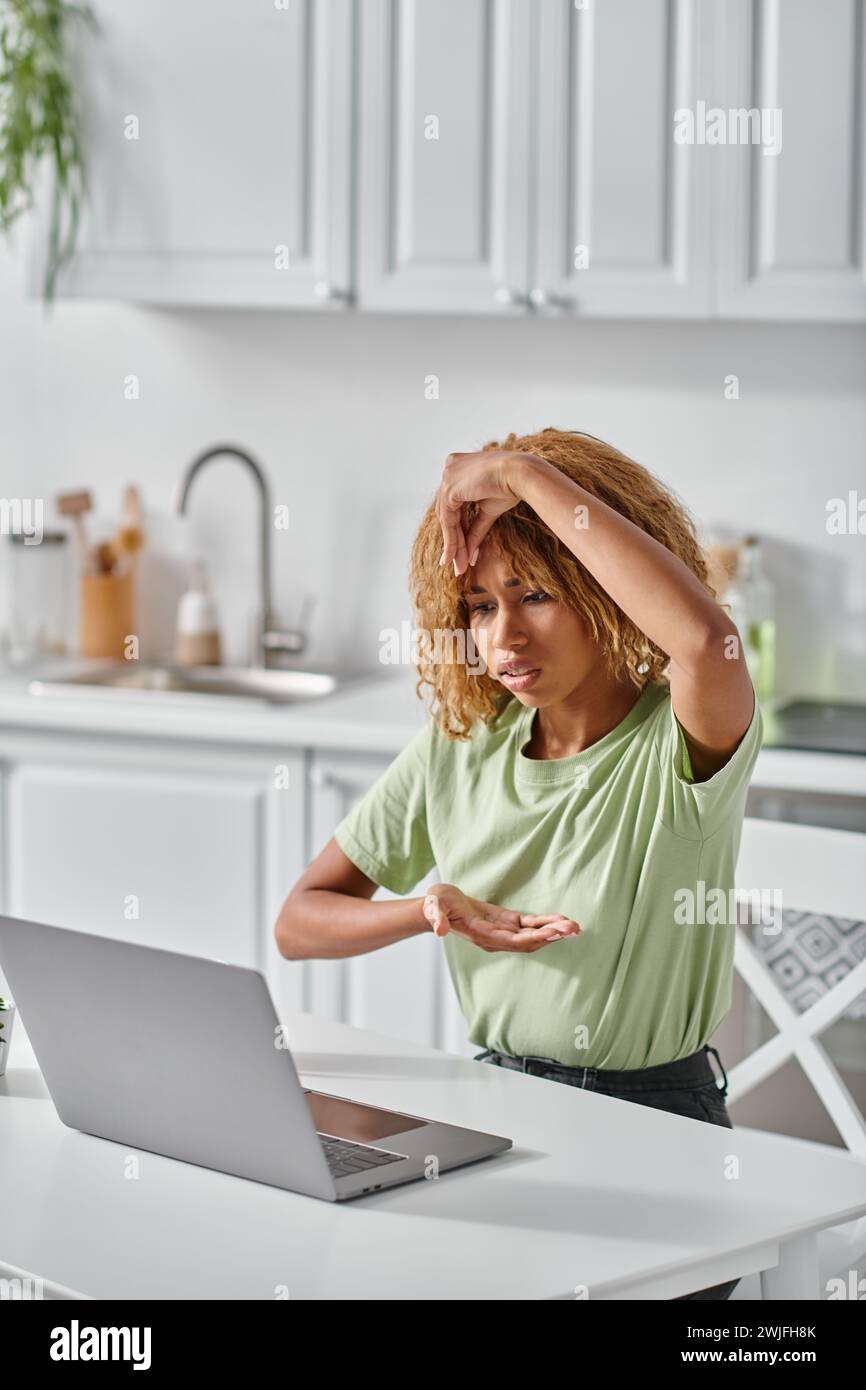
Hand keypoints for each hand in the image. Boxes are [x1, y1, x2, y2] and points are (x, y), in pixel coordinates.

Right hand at [421, 883, 580, 953]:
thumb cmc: (436, 905)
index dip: (535, 937)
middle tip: (574, 929)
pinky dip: (545, 923)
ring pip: (533, 935)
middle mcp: (496, 939)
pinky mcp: (506, 922)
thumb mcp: (434, 907)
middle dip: (552, 935)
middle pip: (529, 941)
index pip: (514, 941)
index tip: (555, 932)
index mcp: (483, 935)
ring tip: (575, 927)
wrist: (437, 907)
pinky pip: (529, 926)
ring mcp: (502, 932)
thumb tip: (440, 930)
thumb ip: (436, 917)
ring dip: (554, 931)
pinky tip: (561, 922)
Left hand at [436, 450, 542, 575]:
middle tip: (458, 565)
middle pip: (449, 513)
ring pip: (447, 519)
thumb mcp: (488, 511)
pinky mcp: (449, 489)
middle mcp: (450, 468)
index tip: (464, 551)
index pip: (456, 504)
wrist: (521, 474)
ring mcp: (447, 477)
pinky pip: (448, 520)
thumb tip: (469, 553)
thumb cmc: (511, 486)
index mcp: (460, 466)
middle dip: (455, 541)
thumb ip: (475, 529)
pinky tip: (456, 557)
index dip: (460, 529)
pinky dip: (452, 540)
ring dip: (454, 545)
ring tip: (459, 567)